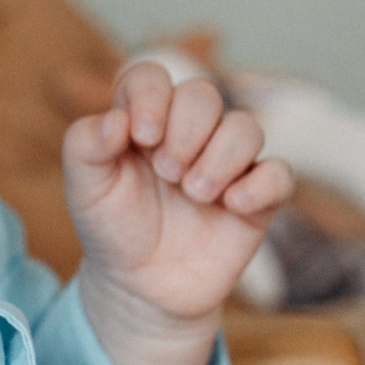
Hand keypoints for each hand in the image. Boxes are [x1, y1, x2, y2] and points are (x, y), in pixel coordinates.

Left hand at [63, 62, 292, 364]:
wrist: (141, 289)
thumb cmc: (113, 228)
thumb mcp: (84, 190)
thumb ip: (84, 146)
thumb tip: (114, 119)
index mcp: (144, 120)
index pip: (152, 76)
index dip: (151, 96)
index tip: (142, 136)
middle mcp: (188, 133)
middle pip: (203, 95)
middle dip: (187, 130)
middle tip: (167, 172)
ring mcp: (226, 164)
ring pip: (247, 127)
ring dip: (221, 157)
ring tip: (195, 193)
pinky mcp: (256, 199)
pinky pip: (280, 174)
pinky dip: (262, 184)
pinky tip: (234, 204)